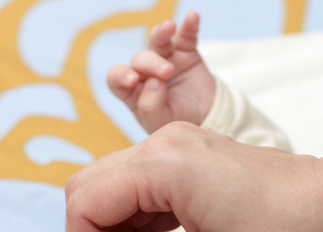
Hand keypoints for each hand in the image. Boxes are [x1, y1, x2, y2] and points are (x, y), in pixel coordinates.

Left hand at [107, 11, 215, 133]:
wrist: (206, 118)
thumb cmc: (177, 121)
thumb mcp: (161, 123)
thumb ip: (151, 107)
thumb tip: (153, 82)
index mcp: (132, 91)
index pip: (116, 78)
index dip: (120, 75)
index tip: (132, 80)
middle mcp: (145, 72)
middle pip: (140, 59)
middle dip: (151, 63)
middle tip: (167, 72)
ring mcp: (165, 58)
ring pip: (157, 41)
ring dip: (161, 34)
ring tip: (169, 28)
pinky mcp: (185, 51)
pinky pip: (186, 35)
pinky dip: (189, 25)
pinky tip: (192, 17)